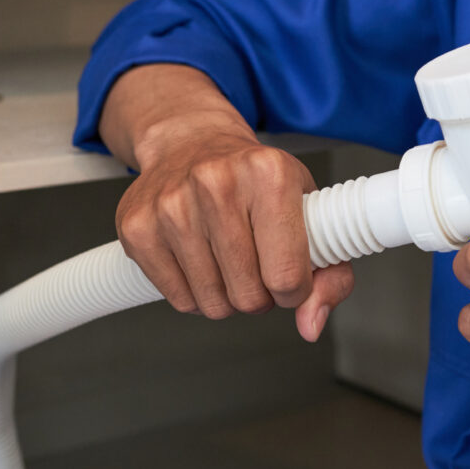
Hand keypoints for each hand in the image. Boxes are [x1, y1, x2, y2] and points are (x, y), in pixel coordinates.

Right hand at [104, 64, 353, 340]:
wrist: (194, 143)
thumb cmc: (259, 182)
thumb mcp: (311, 212)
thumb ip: (331, 275)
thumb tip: (310, 325)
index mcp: (270, 174)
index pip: (287, 275)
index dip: (294, 291)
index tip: (290, 276)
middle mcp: (217, 182)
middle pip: (248, 296)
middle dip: (260, 295)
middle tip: (258, 265)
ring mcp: (172, 204)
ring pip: (212, 303)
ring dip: (227, 296)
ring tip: (230, 260)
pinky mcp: (138, 226)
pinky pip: (178, 299)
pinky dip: (195, 294)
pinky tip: (201, 259)